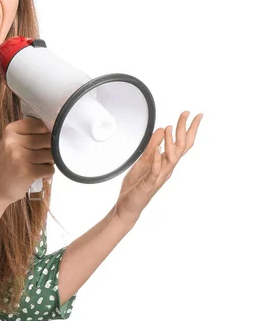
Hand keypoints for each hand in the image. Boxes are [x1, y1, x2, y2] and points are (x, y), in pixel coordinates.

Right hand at [0, 116, 55, 206]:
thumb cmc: (7, 164)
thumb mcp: (12, 143)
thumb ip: (29, 134)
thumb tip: (56, 131)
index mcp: (11, 131)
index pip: (39, 125)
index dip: (47, 133)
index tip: (42, 142)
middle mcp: (14, 142)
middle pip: (48, 139)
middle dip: (50, 149)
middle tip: (42, 157)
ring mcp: (20, 157)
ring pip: (51, 155)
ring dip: (49, 162)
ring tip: (39, 166)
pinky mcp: (27, 172)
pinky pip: (50, 169)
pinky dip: (48, 173)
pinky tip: (39, 175)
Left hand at [114, 111, 202, 227]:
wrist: (127, 206)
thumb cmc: (136, 186)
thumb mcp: (143, 160)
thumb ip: (152, 146)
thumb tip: (161, 129)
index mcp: (166, 163)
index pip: (181, 144)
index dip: (188, 129)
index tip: (194, 114)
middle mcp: (166, 169)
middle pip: (181, 147)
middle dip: (184, 130)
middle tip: (187, 113)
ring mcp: (159, 176)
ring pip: (171, 158)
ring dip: (170, 142)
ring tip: (169, 127)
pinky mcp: (148, 184)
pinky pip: (155, 171)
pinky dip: (156, 159)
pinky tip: (157, 150)